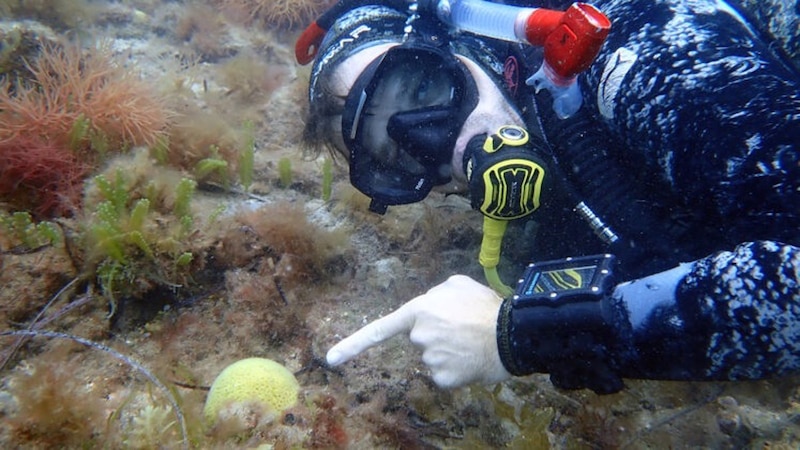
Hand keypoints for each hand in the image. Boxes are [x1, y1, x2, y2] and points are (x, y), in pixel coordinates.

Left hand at [326, 275, 510, 387]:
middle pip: (419, 339)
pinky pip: (443, 373)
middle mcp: (419, 336)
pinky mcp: (443, 379)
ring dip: (448, 350)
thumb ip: (436, 292)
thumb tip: (431, 305)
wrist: (513, 334)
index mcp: (419, 310)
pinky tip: (471, 357)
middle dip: (436, 334)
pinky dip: (456, 368)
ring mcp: (430, 359)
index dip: (354, 344)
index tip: (331, 359)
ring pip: (432, 357)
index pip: (380, 329)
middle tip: (462, 326)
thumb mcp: (460, 283)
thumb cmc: (487, 306)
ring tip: (471, 339)